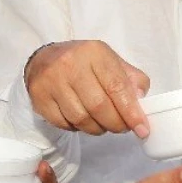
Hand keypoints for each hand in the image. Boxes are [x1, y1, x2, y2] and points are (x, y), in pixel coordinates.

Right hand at [25, 41, 150, 136]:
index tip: (142, 129)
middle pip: (99, 107)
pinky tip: (83, 120)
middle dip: (116, 124)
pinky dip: (78, 128)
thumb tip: (141, 102)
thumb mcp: (111, 61)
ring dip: (98, 128)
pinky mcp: (39, 97)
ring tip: (103, 124)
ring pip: (81, 119)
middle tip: (123, 128)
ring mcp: (52, 81)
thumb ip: (131, 79)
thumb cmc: (85, 63)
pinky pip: (64, 124)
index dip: (132, 112)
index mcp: (94, 53)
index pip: (117, 87)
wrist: (45, 58)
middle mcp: (71, 64)